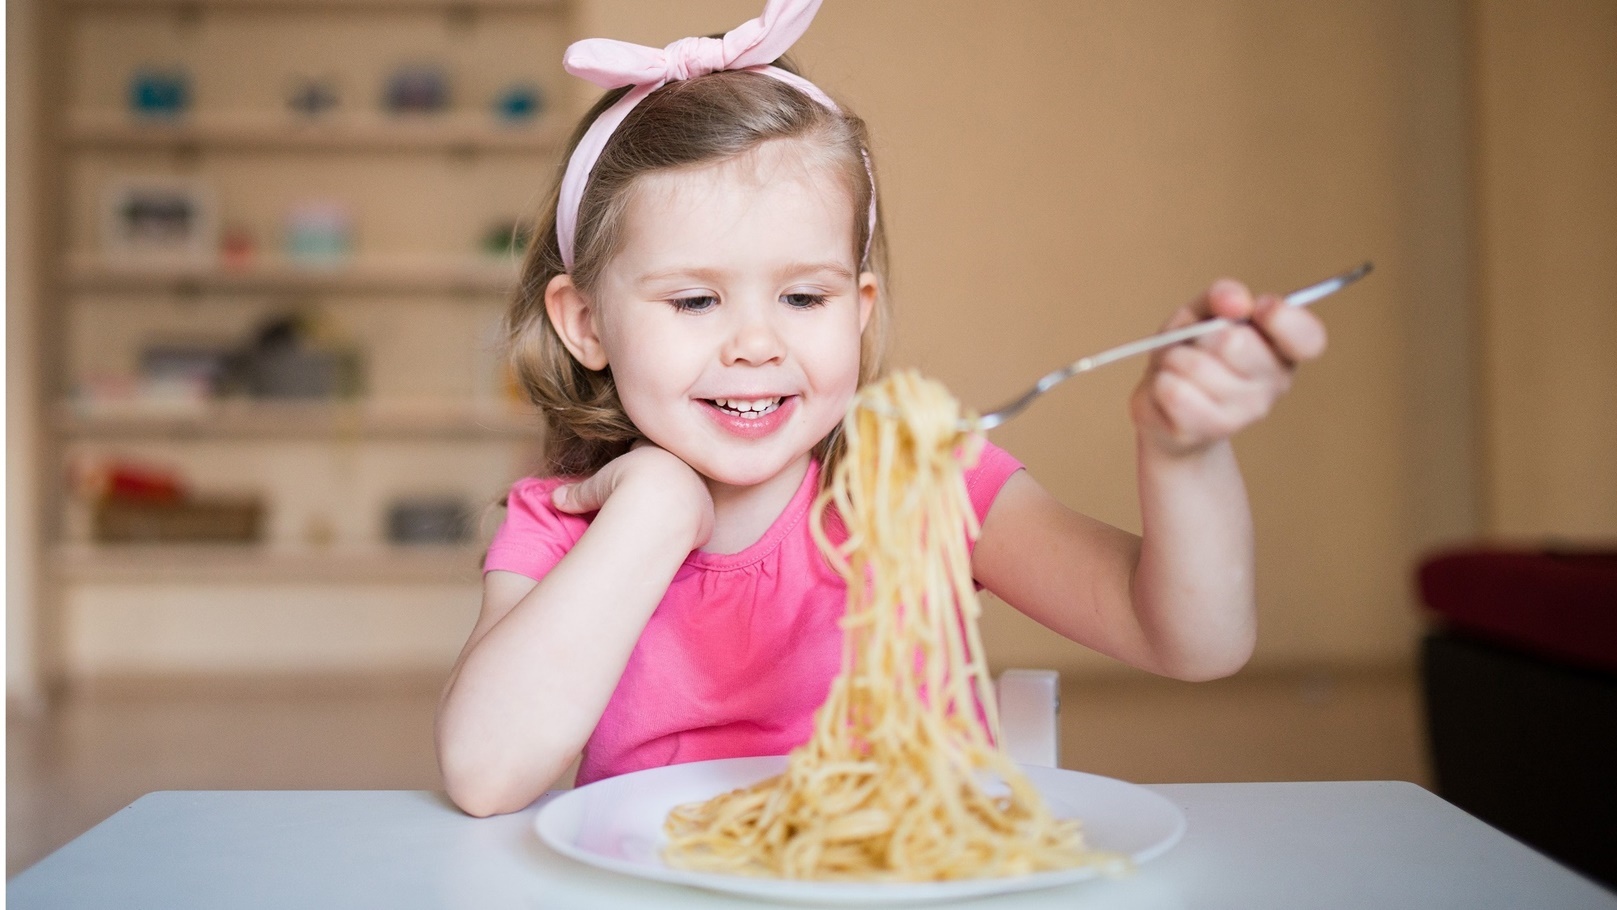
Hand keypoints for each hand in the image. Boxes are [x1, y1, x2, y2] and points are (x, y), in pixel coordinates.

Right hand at [550, 443, 715, 549]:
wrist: (662, 507)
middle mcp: (683, 467)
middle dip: (665, 477)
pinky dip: (688, 527)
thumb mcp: (596, 488)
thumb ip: (577, 493)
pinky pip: (699, 520)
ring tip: (664, 517)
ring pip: (691, 493)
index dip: (638, 455)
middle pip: (675, 468)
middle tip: (650, 492)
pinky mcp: (707, 515)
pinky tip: (675, 536)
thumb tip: (555, 501)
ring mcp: (699, 490)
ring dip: (680, 502)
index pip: (647, 447)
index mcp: (656, 452)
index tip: (630, 468)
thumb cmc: (625, 490)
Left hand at [1131, 278, 1326, 456]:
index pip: (1308, 337)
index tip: (1257, 308)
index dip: (1283, 318)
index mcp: (1283, 349)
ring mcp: (1244, 412)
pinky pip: (1172, 390)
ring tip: (1179, 368)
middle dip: (1201, 335)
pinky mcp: (1209, 429)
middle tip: (1198, 345)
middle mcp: (1274, 383)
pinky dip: (1160, 382)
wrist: (1165, 408)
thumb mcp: (1204, 312)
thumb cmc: (1193, 352)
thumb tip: (1235, 300)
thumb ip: (1223, 296)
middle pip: (1233, 343)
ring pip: (1194, 366)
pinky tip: (1169, 389)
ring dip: (1173, 359)